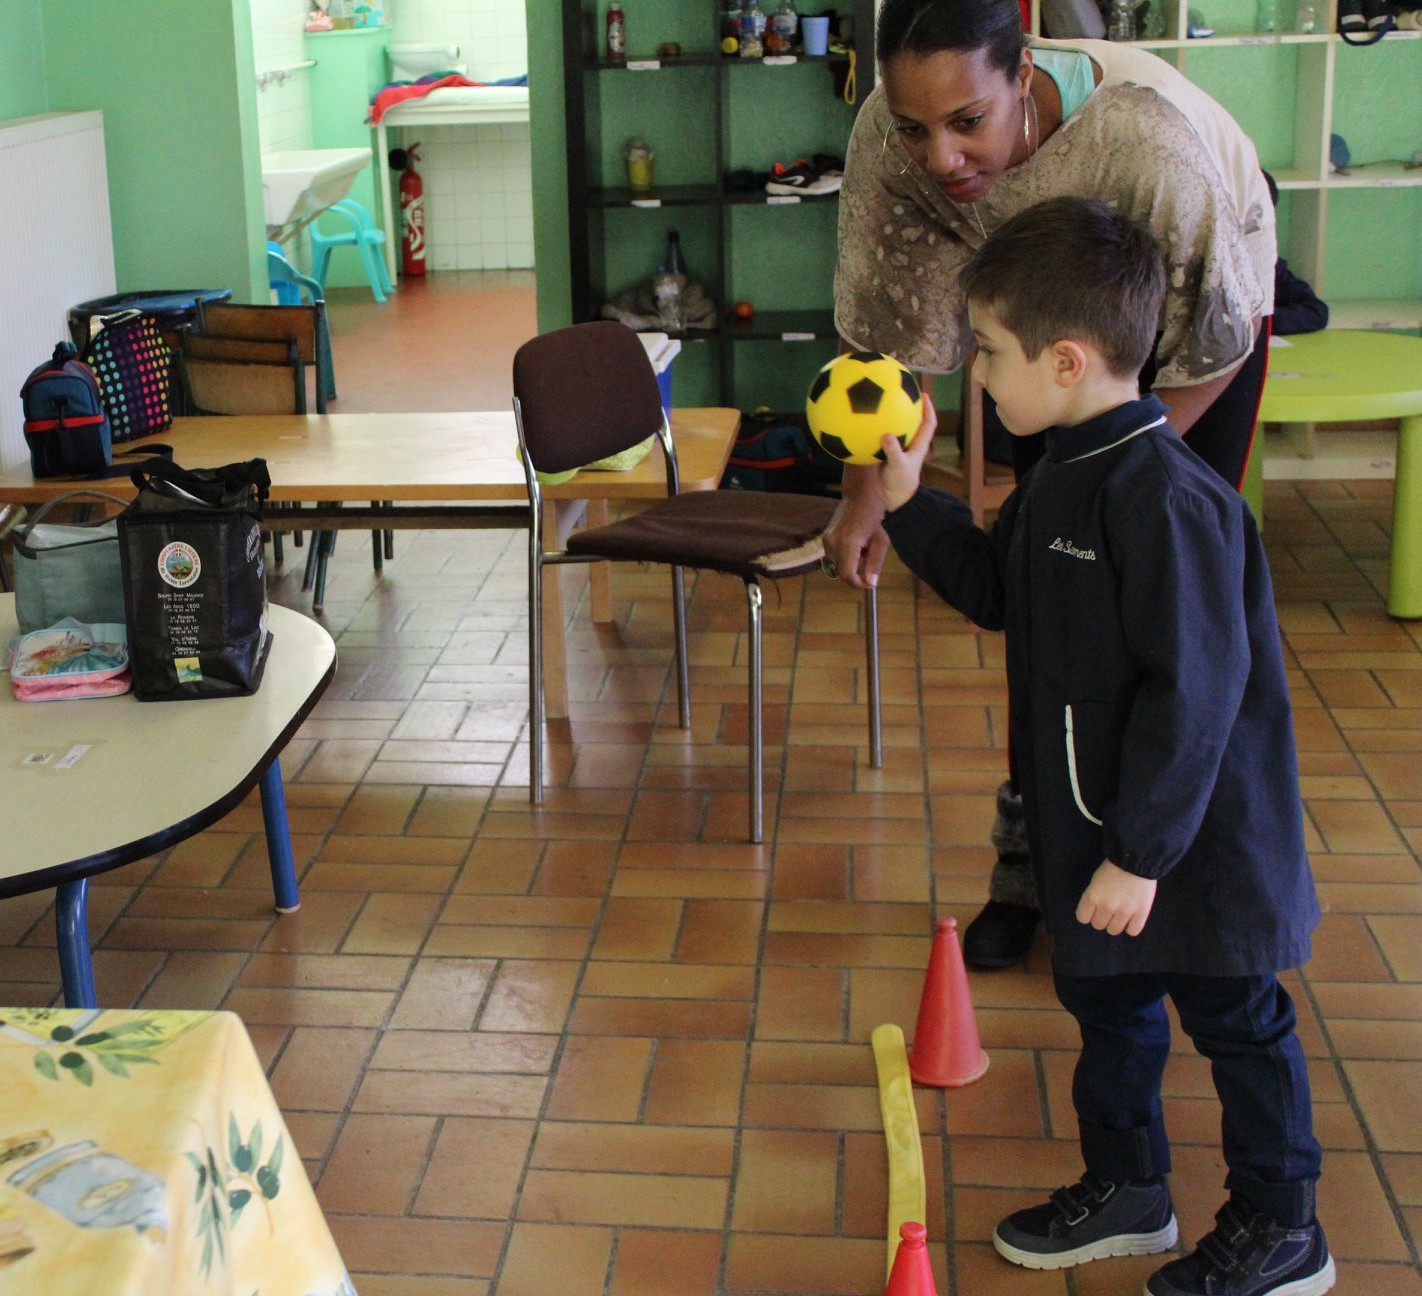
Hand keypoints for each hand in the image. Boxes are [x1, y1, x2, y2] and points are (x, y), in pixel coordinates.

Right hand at [824, 467, 889, 588]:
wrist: (859, 492)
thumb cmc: (874, 512)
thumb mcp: (881, 539)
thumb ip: (875, 562)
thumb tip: (871, 582)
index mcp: (848, 543)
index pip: (847, 575)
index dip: (858, 584)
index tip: (870, 583)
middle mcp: (832, 543)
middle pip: (842, 572)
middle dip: (856, 571)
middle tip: (870, 557)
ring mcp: (826, 540)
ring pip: (837, 565)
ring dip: (851, 563)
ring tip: (864, 548)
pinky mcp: (825, 537)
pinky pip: (834, 556)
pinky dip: (845, 556)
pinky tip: (857, 543)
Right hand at [879, 401, 937, 512]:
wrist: (892, 498)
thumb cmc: (901, 483)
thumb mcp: (898, 467)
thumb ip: (893, 451)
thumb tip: (885, 435)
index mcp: (918, 445)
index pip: (928, 422)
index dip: (928, 408)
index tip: (923, 394)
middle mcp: (909, 444)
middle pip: (911, 420)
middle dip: (908, 406)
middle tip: (899, 390)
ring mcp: (897, 448)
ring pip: (895, 428)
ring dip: (889, 417)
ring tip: (879, 401)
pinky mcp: (884, 454)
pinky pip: (878, 439)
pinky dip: (872, 431)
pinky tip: (861, 424)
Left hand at [1076, 860, 1156, 936]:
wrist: (1136, 861)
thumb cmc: (1113, 868)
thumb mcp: (1095, 881)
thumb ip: (1093, 897)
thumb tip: (1094, 913)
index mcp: (1092, 897)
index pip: (1082, 918)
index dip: (1088, 914)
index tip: (1094, 909)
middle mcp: (1106, 907)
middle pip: (1098, 925)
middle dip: (1102, 918)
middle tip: (1109, 909)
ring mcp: (1124, 912)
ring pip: (1114, 931)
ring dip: (1116, 924)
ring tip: (1120, 914)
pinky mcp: (1140, 914)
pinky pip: (1133, 931)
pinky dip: (1131, 927)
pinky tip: (1131, 918)